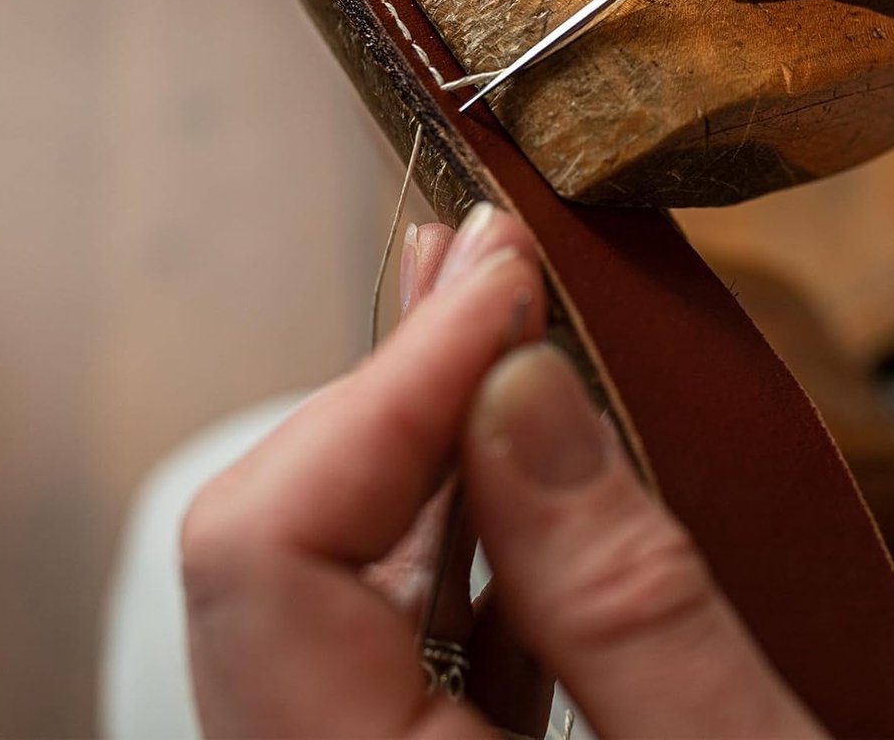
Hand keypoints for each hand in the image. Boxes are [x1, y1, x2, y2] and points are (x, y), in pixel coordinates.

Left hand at [181, 204, 820, 737]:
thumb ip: (619, 593)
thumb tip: (519, 383)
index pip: (274, 553)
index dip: (384, 383)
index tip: (496, 279)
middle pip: (280, 551)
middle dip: (393, 384)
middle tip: (484, 263)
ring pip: (331, 578)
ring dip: (420, 431)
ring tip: (484, 310)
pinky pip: (398, 630)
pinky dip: (459, 515)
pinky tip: (514, 444)